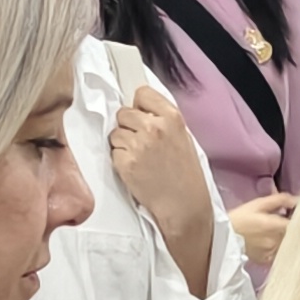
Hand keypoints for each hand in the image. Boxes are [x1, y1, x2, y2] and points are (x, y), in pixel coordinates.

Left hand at [111, 80, 218, 294]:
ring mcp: (138, 144)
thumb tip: (138, 109)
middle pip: (123, 112)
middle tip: (140, 143)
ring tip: (139, 158)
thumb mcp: (183, 138)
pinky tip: (134, 169)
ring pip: (115, 132)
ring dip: (122, 143)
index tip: (141, 116)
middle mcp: (154, 127)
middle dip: (128, 126)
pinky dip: (119, 160)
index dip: (139, 105)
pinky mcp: (125, 162)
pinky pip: (113, 151)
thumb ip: (163, 121)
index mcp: (172, 117)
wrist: (184, 206)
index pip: (142, 93)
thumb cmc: (186, 174)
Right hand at [227, 190, 295, 268]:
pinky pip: (278, 254)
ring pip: (287, 245)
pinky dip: (277, 248)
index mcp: (276, 226)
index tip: (298, 216)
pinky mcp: (266, 261)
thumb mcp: (258, 204)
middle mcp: (277, 241)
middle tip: (284, 222)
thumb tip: (297, 199)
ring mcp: (272, 253)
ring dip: (285, 238)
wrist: (221, 238)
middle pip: (294, 235)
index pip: (299, 224)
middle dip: (292, 228)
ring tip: (275, 232)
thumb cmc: (239, 218)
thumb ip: (279, 200)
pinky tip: (270, 242)